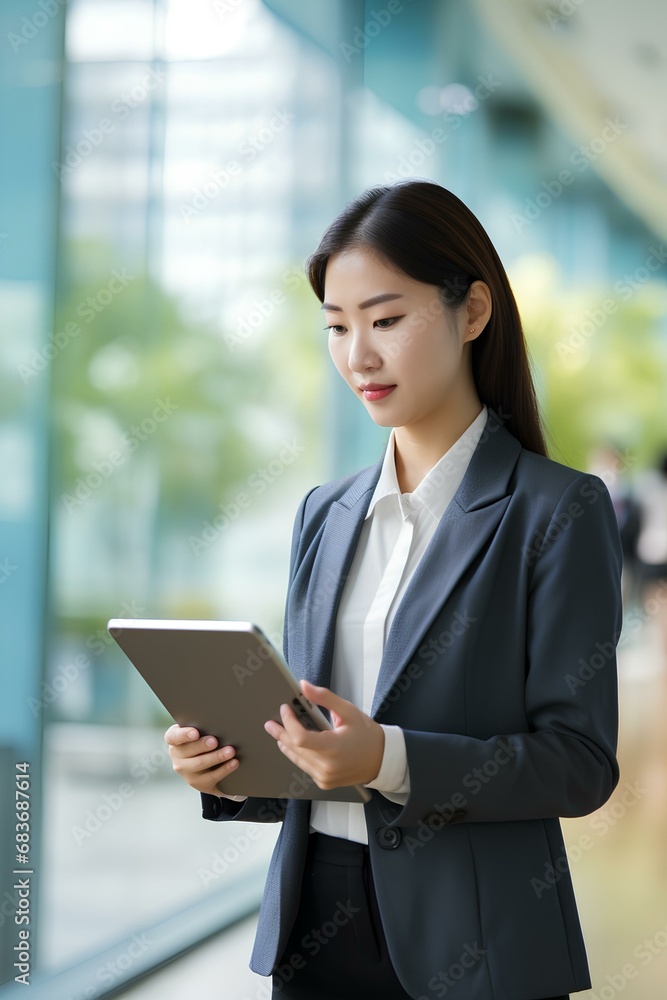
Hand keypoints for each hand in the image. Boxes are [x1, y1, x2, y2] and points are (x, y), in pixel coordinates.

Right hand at [164, 725, 240, 796]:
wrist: (208, 763)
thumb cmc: (204, 739)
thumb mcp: (200, 732)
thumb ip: (203, 726)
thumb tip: (218, 721)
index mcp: (175, 740)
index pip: (173, 736)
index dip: (183, 734)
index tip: (195, 733)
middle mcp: (177, 757)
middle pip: (188, 751)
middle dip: (203, 745)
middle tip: (215, 741)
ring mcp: (186, 772)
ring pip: (200, 764)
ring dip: (216, 757)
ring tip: (230, 751)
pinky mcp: (198, 783)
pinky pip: (211, 777)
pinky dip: (224, 769)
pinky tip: (234, 763)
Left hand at [263, 680, 384, 789]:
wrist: (382, 760)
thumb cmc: (367, 735)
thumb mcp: (348, 711)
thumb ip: (324, 698)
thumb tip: (303, 686)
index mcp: (334, 748)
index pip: (300, 738)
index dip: (289, 723)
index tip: (285, 709)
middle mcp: (327, 767)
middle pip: (294, 748)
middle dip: (281, 733)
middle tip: (270, 722)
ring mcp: (324, 777)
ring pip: (297, 759)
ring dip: (286, 743)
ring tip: (277, 731)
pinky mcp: (324, 782)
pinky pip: (304, 766)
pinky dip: (297, 754)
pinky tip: (291, 744)